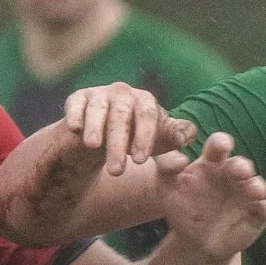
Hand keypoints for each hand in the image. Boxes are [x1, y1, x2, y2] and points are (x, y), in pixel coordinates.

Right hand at [63, 81, 192, 177]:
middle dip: (118, 144)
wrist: (106, 138)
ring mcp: (100, 94)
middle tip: (117, 171)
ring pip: (98, 110)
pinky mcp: (78, 98)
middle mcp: (123, 93)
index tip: (140, 160)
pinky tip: (75, 129)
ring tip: (94, 147)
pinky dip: (75, 115)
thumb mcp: (158, 142)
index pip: (148, 115)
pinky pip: (76, 104)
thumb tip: (190, 138)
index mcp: (146, 102)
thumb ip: (174, 140)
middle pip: (121, 116)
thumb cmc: (137, 139)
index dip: (145, 137)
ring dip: (96, 128)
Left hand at [156, 133, 265, 254]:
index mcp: (212, 163)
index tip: (222, 146)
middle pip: (241, 165)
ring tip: (255, 191)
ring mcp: (247, 194)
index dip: (222, 143)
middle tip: (241, 170)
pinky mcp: (257, 214)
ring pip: (257, 185)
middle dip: (242, 166)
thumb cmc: (182, 206)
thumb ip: (167, 167)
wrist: (194, 240)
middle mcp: (232, 175)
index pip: (219, 147)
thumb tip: (179, 158)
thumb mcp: (166, 186)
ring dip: (257, 186)